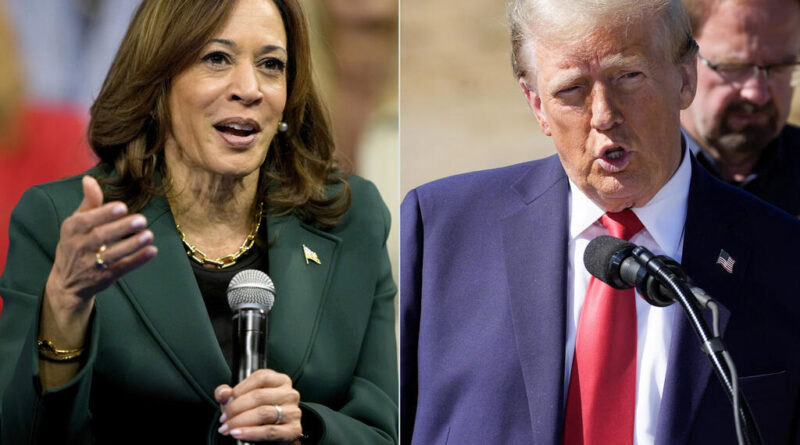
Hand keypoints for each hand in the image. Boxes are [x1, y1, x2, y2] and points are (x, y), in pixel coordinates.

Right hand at [45, 175, 156, 318]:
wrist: (66, 284)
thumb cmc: (75, 245)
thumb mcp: (76, 224)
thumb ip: (88, 203)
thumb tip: (89, 179)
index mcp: (71, 230)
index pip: (85, 220)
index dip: (103, 214)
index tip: (122, 207)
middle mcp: (78, 247)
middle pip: (101, 237)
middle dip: (121, 228)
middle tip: (142, 220)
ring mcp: (91, 265)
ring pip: (112, 255)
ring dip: (132, 245)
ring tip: (149, 235)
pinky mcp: (103, 278)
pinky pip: (122, 269)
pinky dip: (137, 261)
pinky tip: (152, 251)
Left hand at [215, 369, 302, 442]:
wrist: (276, 436)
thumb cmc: (260, 414)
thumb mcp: (243, 401)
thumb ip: (229, 394)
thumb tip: (224, 392)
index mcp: (280, 381)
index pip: (260, 377)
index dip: (239, 389)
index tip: (225, 402)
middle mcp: (290, 394)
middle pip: (260, 396)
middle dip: (236, 409)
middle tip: (223, 419)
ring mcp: (293, 411)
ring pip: (264, 413)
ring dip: (240, 422)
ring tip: (228, 428)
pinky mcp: (293, 430)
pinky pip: (269, 431)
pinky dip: (251, 433)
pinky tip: (239, 434)